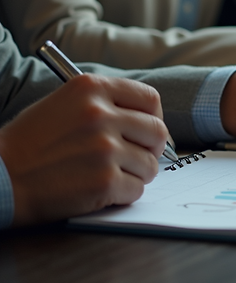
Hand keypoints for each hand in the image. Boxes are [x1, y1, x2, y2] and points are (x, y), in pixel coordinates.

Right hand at [0, 76, 167, 226]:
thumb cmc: (29, 143)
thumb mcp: (63, 104)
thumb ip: (105, 104)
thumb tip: (147, 118)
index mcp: (90, 88)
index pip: (150, 99)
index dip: (153, 117)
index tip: (145, 129)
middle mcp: (100, 115)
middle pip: (158, 132)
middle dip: (151, 148)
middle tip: (135, 157)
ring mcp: (104, 149)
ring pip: (150, 164)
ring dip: (136, 173)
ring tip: (109, 174)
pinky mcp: (104, 181)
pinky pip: (137, 189)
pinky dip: (124, 194)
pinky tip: (100, 190)